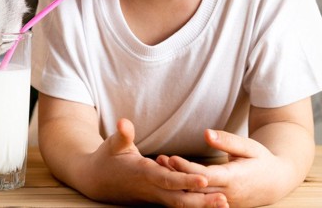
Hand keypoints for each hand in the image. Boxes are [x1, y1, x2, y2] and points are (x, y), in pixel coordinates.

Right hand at [85, 119, 228, 206]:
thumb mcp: (112, 144)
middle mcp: (151, 189)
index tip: (205, 179)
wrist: (96, 182)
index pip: (168, 180)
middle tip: (225, 200)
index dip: (186, 181)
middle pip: (179, 200)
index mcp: (143, 174)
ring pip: (181, 205)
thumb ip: (122, 135)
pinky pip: (177, 204)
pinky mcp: (157, 199)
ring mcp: (155, 197)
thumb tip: (124, 122)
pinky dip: (193, 205)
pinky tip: (210, 203)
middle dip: (202, 202)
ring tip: (225, 204)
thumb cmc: (106, 159)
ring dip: (201, 206)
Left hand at [156, 129, 282, 205]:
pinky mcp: (221, 205)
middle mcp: (228, 194)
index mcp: (235, 179)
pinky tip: (172, 179)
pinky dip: (186, 190)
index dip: (187, 168)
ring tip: (160, 167)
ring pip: (197, 196)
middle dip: (176, 177)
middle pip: (197, 188)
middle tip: (158, 162)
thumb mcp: (249, 146)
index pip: (205, 176)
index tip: (171, 158)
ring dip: (178, 184)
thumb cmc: (261, 160)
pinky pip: (201, 200)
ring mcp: (224, 202)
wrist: (276, 182)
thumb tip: (206, 133)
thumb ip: (227, 141)